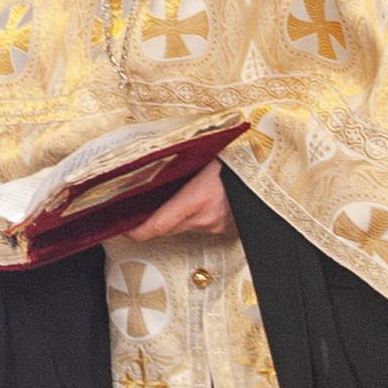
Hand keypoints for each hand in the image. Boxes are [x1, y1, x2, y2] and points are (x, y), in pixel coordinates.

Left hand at [122, 158, 236, 242]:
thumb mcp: (202, 156)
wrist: (264, 168)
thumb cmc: (235, 155)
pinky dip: (189, 217)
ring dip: (170, 219)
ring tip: (157, 203)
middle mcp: (206, 217)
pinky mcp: (224, 226)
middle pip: (167, 229)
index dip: (137, 231)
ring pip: (182, 227)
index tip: (123, 229)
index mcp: (198, 198)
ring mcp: (217, 224)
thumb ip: (177, 165)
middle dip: (150, 223)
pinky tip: (187, 202)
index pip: (158, 225)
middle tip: (133, 213)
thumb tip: (151, 161)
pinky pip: (198, 224)